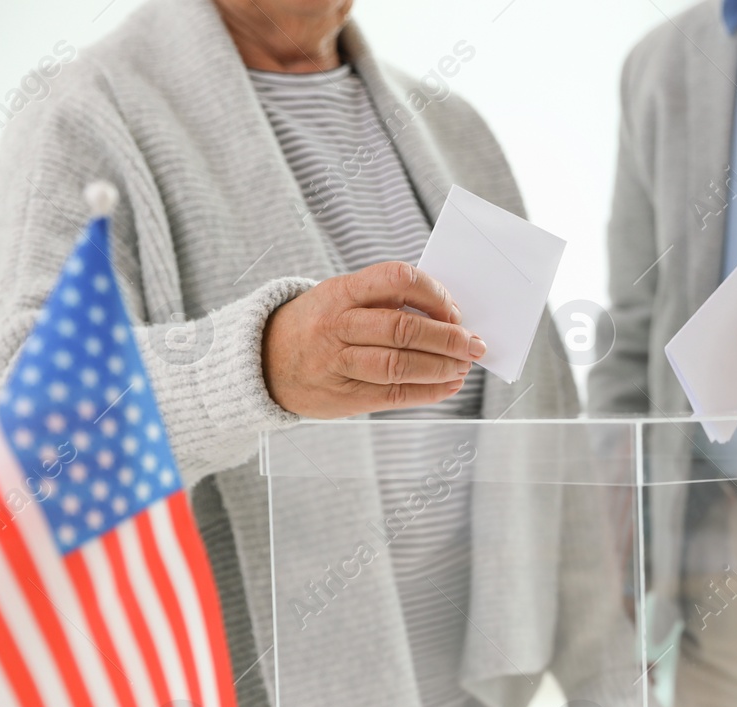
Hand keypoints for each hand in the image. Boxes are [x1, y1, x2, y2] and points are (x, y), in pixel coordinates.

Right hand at [262, 261, 485, 417]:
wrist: (262, 362)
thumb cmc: (317, 325)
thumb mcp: (340, 298)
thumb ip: (385, 302)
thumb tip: (449, 316)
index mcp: (340, 292)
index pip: (397, 279)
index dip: (434, 294)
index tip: (454, 309)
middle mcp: (337, 325)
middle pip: (403, 328)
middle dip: (448, 337)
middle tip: (474, 344)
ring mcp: (338, 362)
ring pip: (400, 364)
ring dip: (442, 366)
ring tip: (464, 366)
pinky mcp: (344, 396)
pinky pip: (394, 394)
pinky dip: (429, 391)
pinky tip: (448, 385)